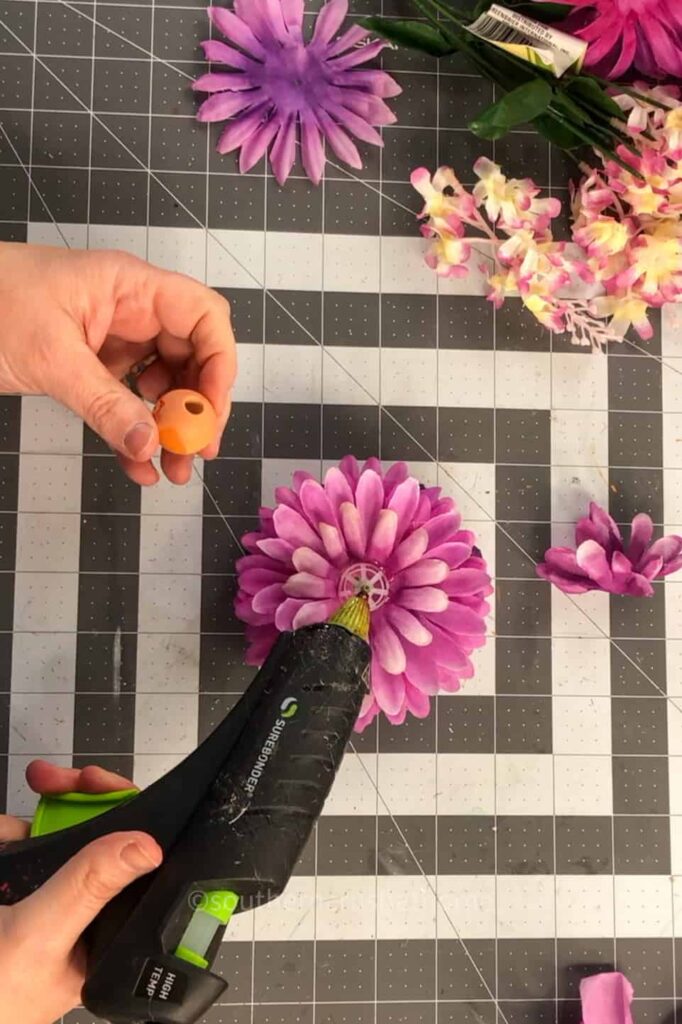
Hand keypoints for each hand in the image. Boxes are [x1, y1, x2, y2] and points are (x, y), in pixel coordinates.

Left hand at [0, 243, 236, 484]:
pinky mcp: (95, 363)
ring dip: (173, 427)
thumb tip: (150, 443)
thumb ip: (103, 402)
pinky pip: (130, 400)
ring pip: (166, 383)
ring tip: (174, 466)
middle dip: (198, 406)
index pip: (203, 316)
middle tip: (196, 450)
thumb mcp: (50, 356)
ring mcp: (115, 337)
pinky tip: (140, 464)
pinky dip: (138, 432)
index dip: (219, 363)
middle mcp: (132, 309)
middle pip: (193, 354)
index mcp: (130, 287)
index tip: (210, 412)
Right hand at [0, 760, 161, 1023]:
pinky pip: (18, 846)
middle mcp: (80, 920)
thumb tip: (146, 846)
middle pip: (97, 841)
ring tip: (17, 816)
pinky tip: (0, 838)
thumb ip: (88, 887)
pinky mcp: (13, 889)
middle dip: (75, 803)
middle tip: (56, 779)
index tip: (106, 786)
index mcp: (104, 942)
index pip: (135, 869)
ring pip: (55, 837)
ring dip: (32, 821)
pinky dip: (7, 836)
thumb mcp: (40, 938)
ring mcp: (43, 902)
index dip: (130, 819)